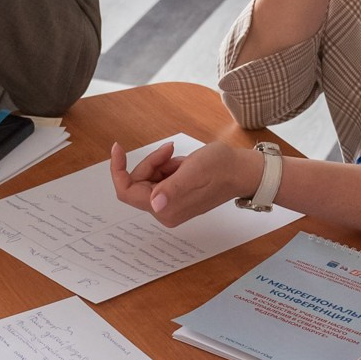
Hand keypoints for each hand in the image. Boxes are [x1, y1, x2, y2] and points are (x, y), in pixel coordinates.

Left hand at [108, 139, 262, 228]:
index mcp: (165, 209)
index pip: (126, 191)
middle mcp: (165, 211)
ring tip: (182, 160)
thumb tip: (155, 204)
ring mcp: (170, 205)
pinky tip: (184, 164)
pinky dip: (167, 167)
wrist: (241, 171)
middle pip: (137, 183)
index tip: (118, 148)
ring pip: (148, 179)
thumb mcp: (194, 172)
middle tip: (170, 151)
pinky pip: (159, 179)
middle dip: (150, 164)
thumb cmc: (221, 168)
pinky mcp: (175, 197)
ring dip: (160, 164)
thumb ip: (172, 188)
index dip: (118, 170)